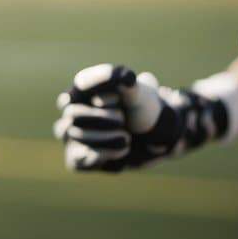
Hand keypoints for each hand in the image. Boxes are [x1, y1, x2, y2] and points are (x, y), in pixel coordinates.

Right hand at [53, 63, 230, 171]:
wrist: (165, 134)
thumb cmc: (152, 107)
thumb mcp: (141, 91)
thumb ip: (124, 80)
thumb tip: (128, 76)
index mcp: (84, 90)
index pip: (79, 88)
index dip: (97, 91)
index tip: (123, 92)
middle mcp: (76, 111)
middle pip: (72, 117)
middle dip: (98, 122)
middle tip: (124, 126)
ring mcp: (78, 136)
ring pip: (73, 140)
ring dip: (99, 142)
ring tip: (125, 142)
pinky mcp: (84, 158)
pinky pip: (78, 162)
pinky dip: (98, 159)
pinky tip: (120, 158)